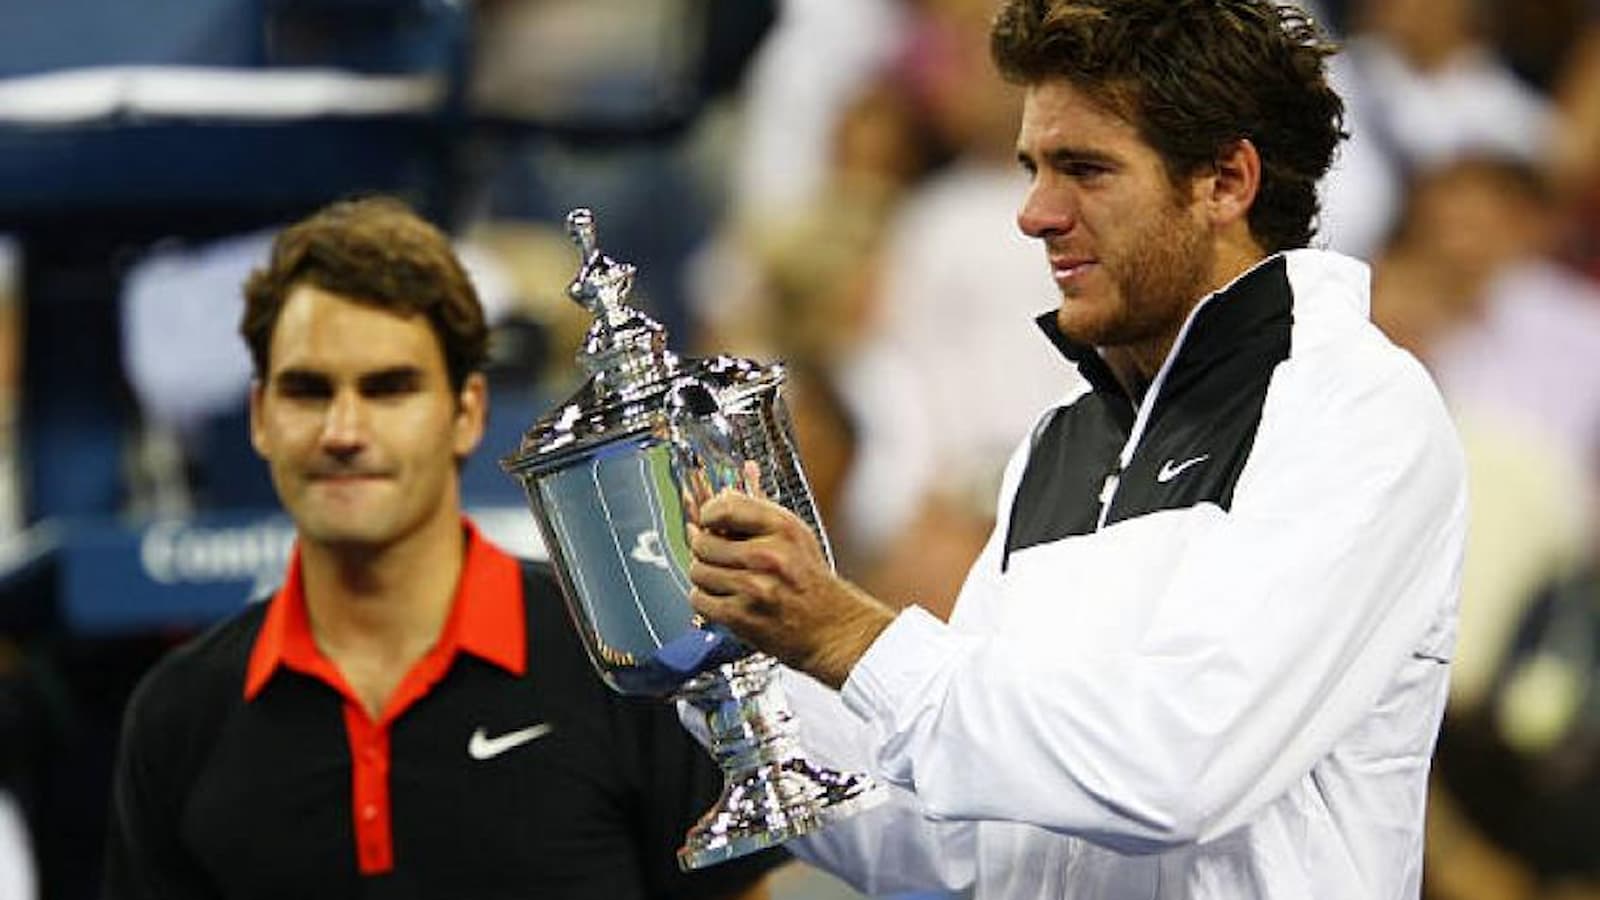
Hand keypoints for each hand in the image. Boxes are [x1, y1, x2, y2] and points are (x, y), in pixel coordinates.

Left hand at [687, 467, 895, 689]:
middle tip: (719, 557)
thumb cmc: (811, 581)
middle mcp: (768, 554)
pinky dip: (706, 600)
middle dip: (705, 549)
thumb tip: (721, 492)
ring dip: (706, 577)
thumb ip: (758, 513)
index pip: (723, 507)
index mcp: (783, 527)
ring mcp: (754, 587)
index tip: (708, 522)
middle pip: (703, 542)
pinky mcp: (742, 617)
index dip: (708, 515)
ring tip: (725, 580)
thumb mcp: (795, 536)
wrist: (833, 629)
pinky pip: (699, 599)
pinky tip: (724, 599)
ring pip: (698, 571)